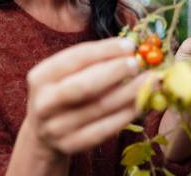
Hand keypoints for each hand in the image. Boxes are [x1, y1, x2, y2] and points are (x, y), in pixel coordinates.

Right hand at [24, 37, 148, 158]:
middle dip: (113, 72)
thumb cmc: (64, 91)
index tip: (129, 45)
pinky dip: (125, 114)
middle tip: (136, 63)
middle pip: (83, 87)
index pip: (75, 58)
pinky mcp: (70, 145)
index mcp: (41, 77)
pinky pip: (104, 129)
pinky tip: (141, 102)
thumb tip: (130, 49)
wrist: (43, 133)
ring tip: (149, 81)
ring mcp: (56, 128)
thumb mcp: (66, 74)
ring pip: (98, 108)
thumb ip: (92, 61)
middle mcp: (44, 103)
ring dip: (128, 93)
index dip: (104, 51)